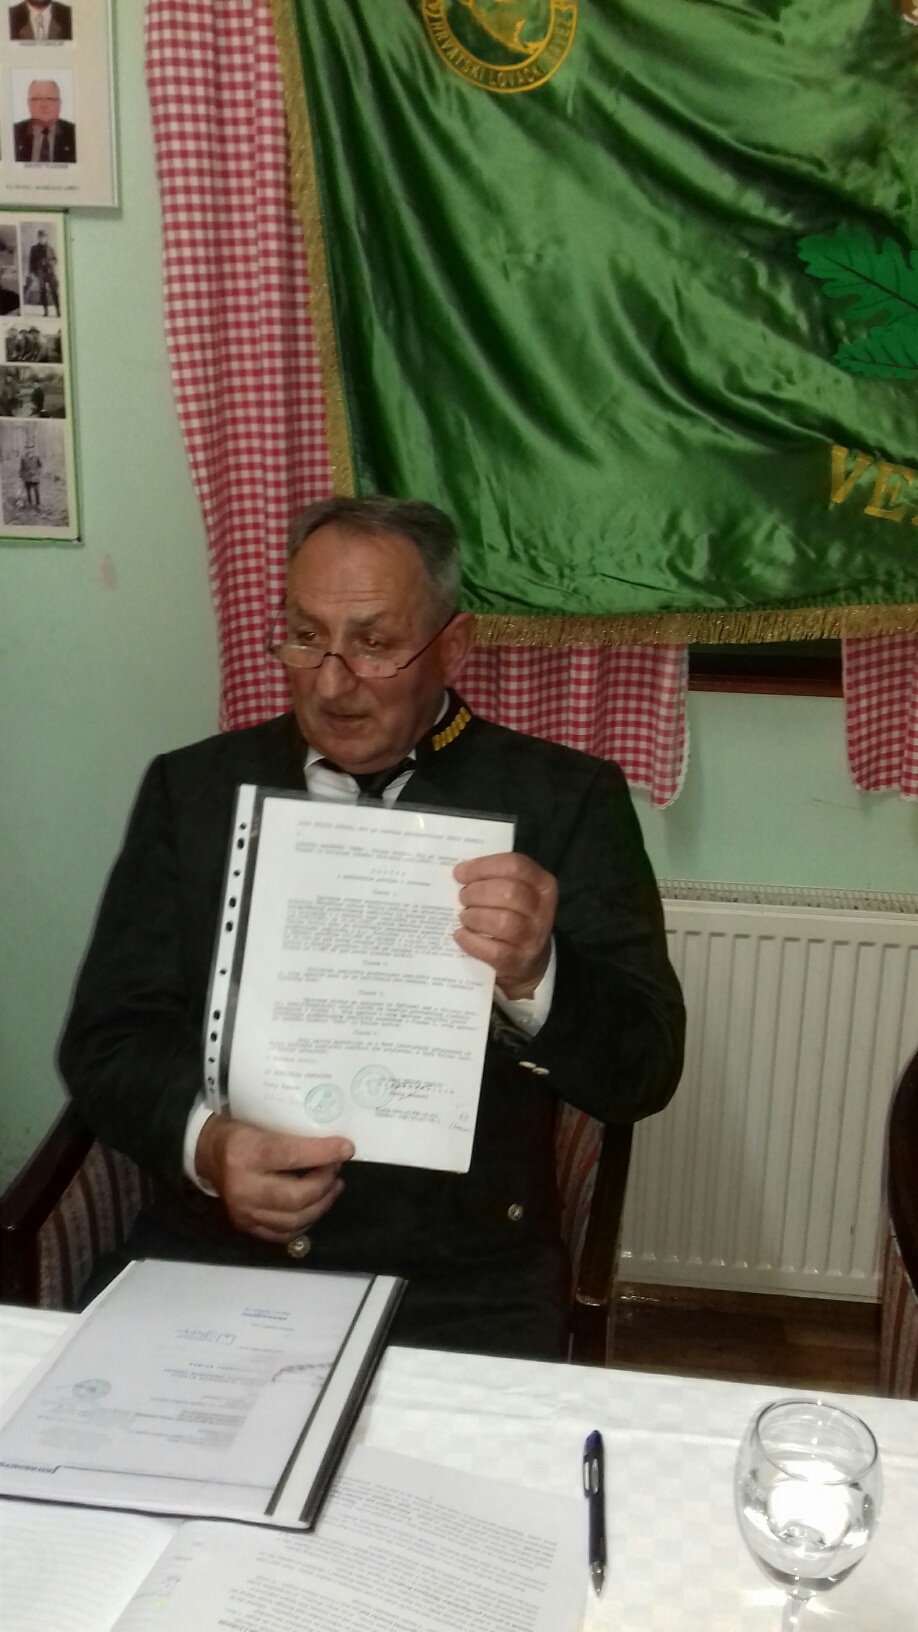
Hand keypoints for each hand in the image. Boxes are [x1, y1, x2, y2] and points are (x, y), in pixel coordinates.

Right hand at [194, 1116, 353, 1243]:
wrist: (206, 1153)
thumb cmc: (239, 1132)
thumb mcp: (261, 1123)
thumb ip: (292, 1135)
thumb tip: (334, 1144)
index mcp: (245, 1153)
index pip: (290, 1155)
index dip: (323, 1153)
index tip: (347, 1148)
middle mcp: (243, 1187)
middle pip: (295, 1196)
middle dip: (324, 1184)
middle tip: (336, 1169)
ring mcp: (243, 1211)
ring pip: (293, 1220)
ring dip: (321, 1204)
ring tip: (333, 1187)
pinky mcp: (245, 1225)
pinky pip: (283, 1233)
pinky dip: (305, 1221)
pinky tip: (315, 1205)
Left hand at [453, 852, 557, 998]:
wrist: (528, 960)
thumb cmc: (515, 915)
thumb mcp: (517, 892)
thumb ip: (495, 878)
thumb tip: (460, 872)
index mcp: (543, 885)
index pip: (515, 865)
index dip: (483, 866)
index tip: (460, 873)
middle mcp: (543, 910)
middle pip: (508, 892)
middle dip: (477, 892)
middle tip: (462, 897)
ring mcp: (533, 937)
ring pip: (502, 921)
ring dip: (474, 916)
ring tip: (464, 916)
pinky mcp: (518, 960)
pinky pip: (492, 950)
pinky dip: (471, 940)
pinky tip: (461, 934)